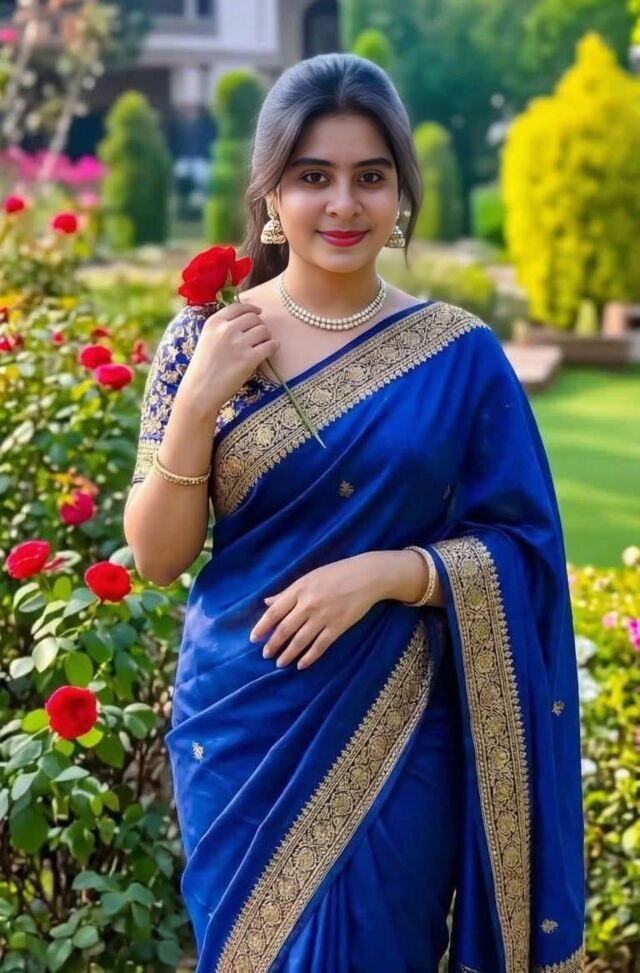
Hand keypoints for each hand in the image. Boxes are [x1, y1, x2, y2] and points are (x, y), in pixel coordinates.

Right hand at [179, 300, 278, 411]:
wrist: (200, 391)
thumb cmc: (202, 368)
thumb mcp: (206, 339)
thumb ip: (221, 328)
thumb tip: (244, 320)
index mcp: (214, 323)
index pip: (238, 307)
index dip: (251, 308)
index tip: (258, 312)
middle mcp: (226, 329)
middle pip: (254, 318)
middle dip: (259, 325)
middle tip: (259, 335)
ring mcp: (238, 344)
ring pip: (264, 330)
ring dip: (267, 336)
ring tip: (263, 345)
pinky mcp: (249, 359)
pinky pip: (270, 345)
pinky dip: (273, 347)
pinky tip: (271, 350)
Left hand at [249, 554, 381, 669]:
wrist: (367, 576)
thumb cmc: (337, 573)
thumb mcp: (309, 577)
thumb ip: (287, 592)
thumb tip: (266, 602)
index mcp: (299, 589)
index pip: (274, 612)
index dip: (262, 627)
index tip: (253, 639)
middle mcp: (308, 604)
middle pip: (285, 629)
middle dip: (273, 644)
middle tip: (265, 655)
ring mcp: (323, 616)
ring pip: (300, 640)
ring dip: (288, 654)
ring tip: (280, 663)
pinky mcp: (338, 627)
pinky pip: (320, 646)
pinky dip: (309, 657)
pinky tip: (301, 665)